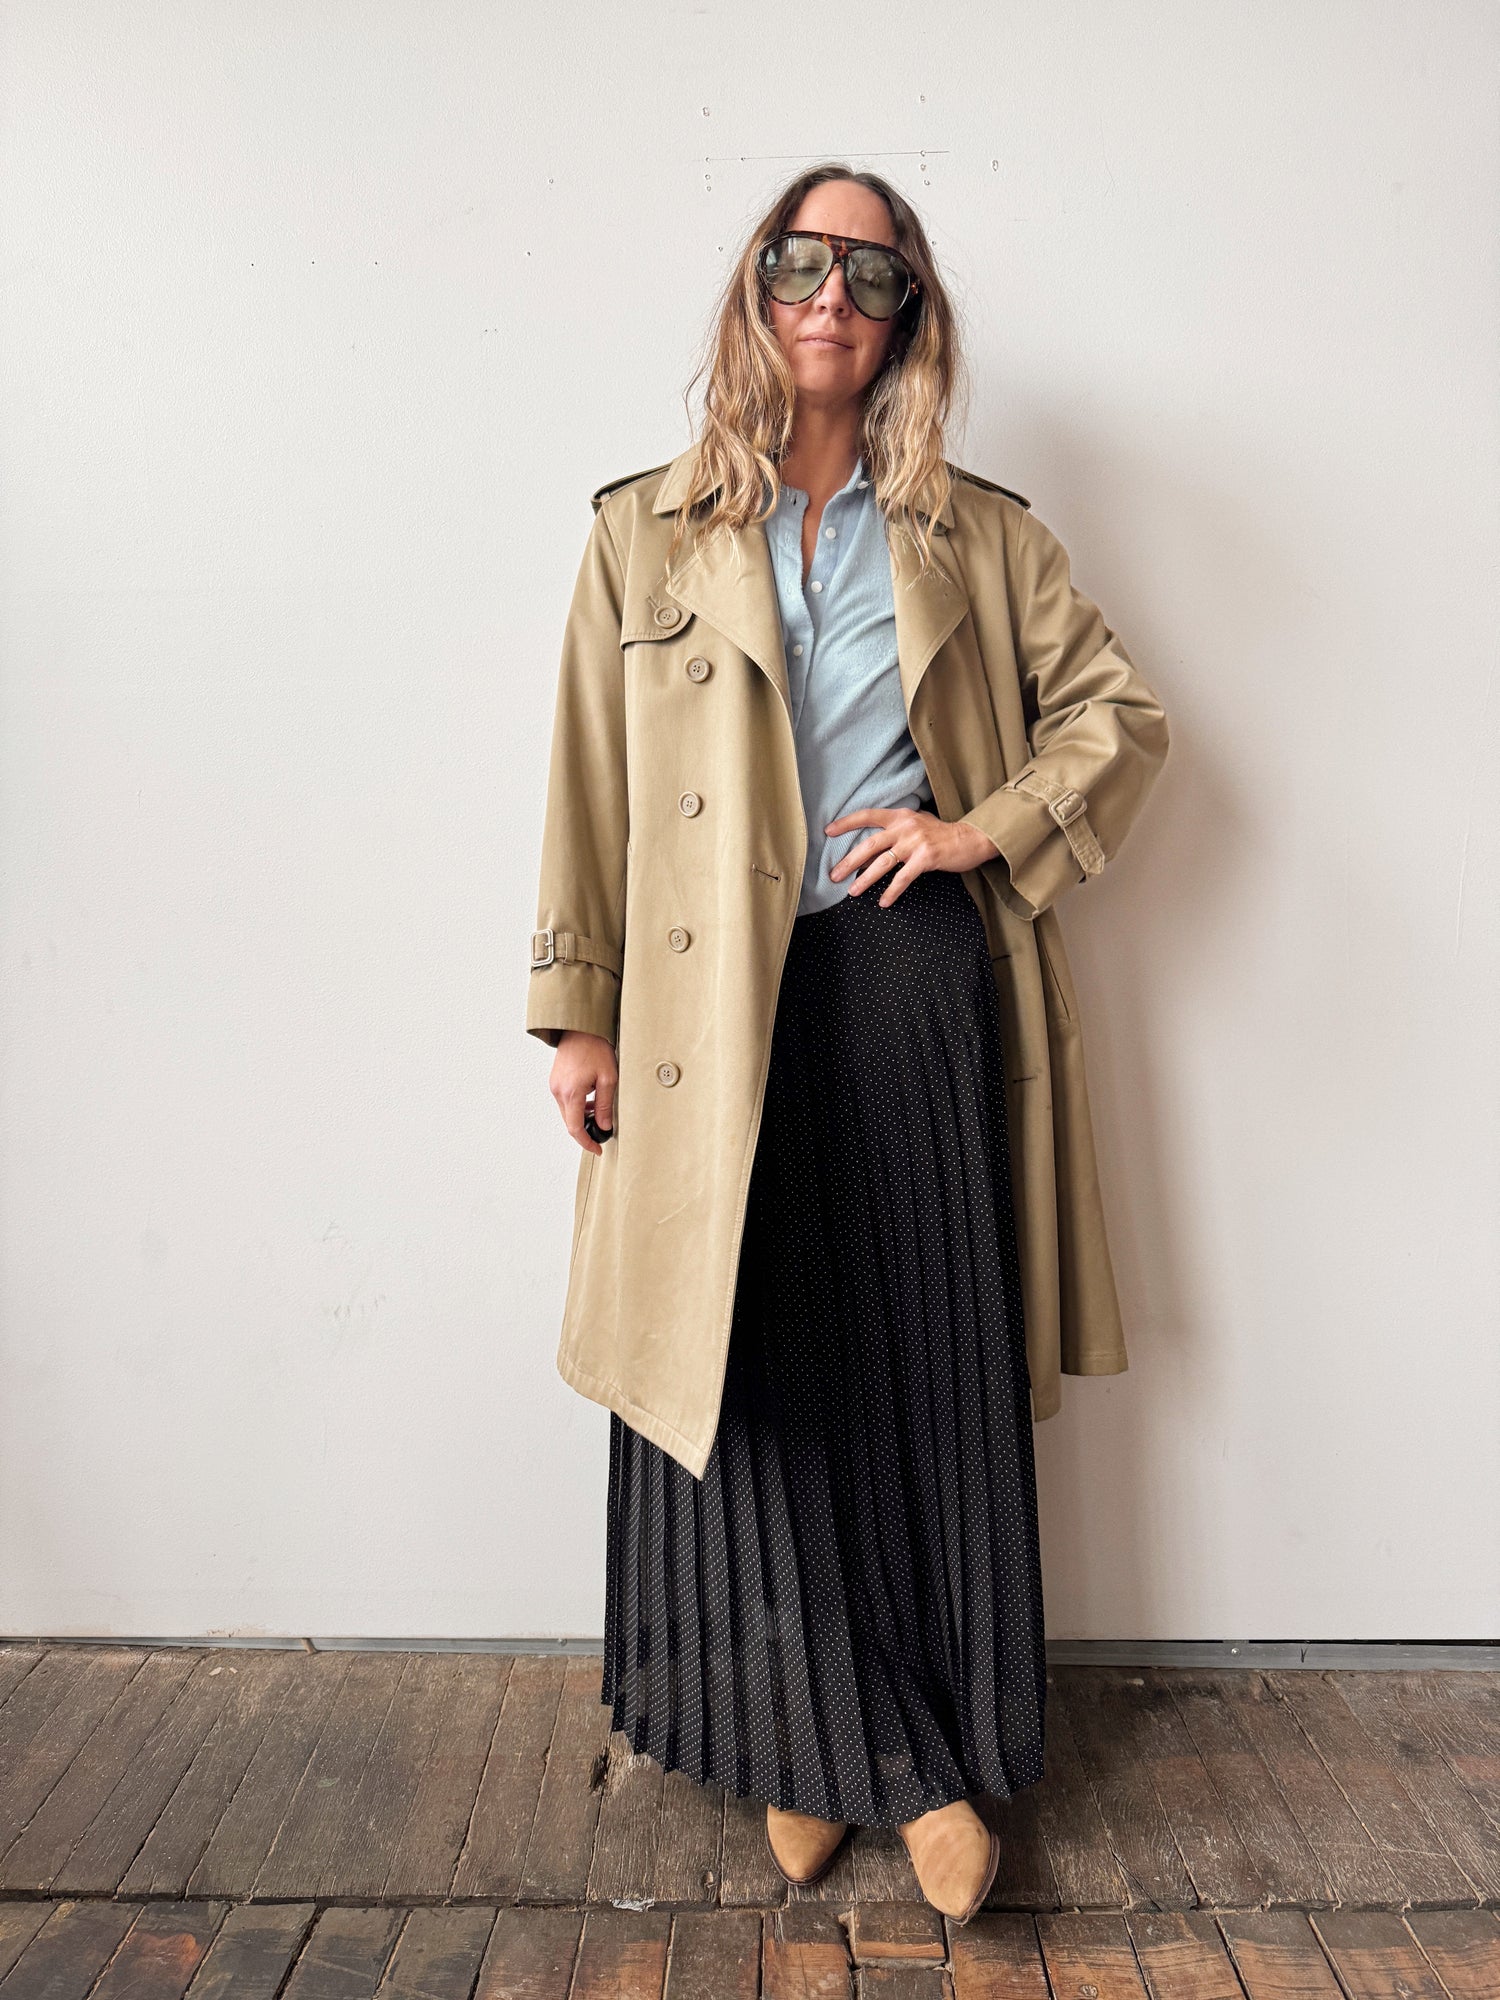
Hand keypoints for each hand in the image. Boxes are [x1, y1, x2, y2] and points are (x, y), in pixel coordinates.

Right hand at [551, 1030, 617, 1154]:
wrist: (581, 1028)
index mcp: (571, 1092)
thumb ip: (605, 1106)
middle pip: (569, 1123)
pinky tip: (590, 1101)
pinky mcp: (555, 1081)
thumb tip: (604, 1126)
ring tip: (599, 1113)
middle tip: (601, 1133)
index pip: (575, 1128)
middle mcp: (558, 1091)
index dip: (586, 1142)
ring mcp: (554, 1086)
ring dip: (581, 1118)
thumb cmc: (596, 1049)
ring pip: (567, 1113)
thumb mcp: (608, 1079)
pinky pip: (564, 1102)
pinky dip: (576, 1107)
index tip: (597, 1149)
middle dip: (584, 1132)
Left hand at [825, 808, 1000, 905]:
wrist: (970, 839)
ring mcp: (915, 842)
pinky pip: (903, 877)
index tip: (828, 832)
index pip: (867, 815)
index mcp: (899, 816)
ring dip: (865, 879)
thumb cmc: (941, 835)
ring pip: (883, 862)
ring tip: (852, 891)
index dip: (846, 823)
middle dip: (849, 860)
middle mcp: (905, 826)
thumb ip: (896, 830)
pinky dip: (892, 891)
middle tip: (833, 875)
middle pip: (870, 844)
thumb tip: (871, 846)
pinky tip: (883, 901)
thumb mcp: (917, 824)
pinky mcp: (926, 857)